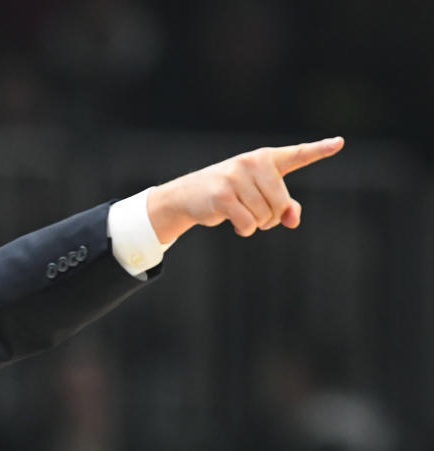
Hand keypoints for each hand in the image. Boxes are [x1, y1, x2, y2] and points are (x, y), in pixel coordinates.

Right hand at [147, 137, 344, 243]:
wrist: (189, 195)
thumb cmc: (231, 194)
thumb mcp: (260, 196)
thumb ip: (285, 206)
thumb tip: (292, 220)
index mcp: (266, 159)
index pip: (298, 154)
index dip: (320, 150)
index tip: (339, 143)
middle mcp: (253, 163)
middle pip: (281, 204)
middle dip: (271, 217)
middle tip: (256, 214)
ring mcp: (236, 177)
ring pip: (264, 216)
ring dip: (256, 225)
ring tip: (241, 215)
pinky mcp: (223, 195)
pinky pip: (248, 224)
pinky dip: (245, 230)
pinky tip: (235, 224)